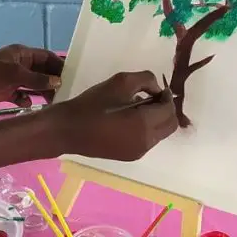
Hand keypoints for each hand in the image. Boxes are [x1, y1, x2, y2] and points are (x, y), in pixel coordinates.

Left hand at [0, 44, 63, 107]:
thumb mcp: (13, 74)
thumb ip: (36, 78)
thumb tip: (58, 81)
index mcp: (23, 55)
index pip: (48, 58)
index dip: (60, 66)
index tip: (75, 77)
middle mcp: (20, 65)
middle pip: (42, 72)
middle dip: (54, 81)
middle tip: (68, 95)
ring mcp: (11, 79)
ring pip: (33, 85)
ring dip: (43, 93)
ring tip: (56, 104)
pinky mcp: (3, 92)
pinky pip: (21, 95)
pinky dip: (28, 100)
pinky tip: (32, 106)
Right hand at [50, 71, 177, 161]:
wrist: (66, 130)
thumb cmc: (91, 104)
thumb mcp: (119, 82)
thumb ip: (145, 80)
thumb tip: (157, 90)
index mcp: (144, 125)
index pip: (169, 110)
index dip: (167, 97)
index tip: (156, 88)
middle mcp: (146, 142)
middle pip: (170, 125)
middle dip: (166, 109)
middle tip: (150, 96)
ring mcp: (138, 152)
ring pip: (160, 134)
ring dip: (157, 119)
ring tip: (137, 106)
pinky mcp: (129, 156)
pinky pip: (148, 140)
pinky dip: (147, 128)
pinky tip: (129, 119)